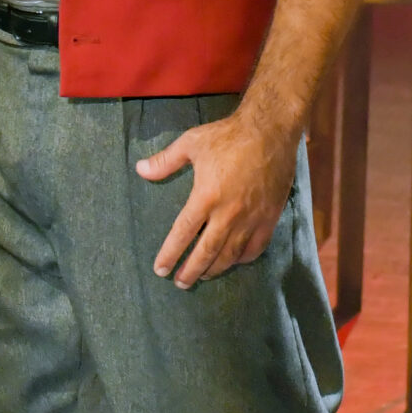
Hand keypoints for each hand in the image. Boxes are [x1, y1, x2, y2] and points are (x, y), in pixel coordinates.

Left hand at [135, 110, 297, 287]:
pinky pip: (256, 247)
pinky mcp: (270, 216)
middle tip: (180, 283)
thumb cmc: (228, 135)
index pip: (184, 233)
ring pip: (231, 254)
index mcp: (206, 196)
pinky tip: (234, 261)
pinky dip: (243, 258)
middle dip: (191, 270)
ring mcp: (252, 218)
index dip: (171, 253)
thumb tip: (140, 170)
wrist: (271, 130)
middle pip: (207, 252)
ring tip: (203, 276)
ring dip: (215, 268)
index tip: (160, 269)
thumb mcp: (191, 143)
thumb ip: (165, 161)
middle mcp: (229, 213)